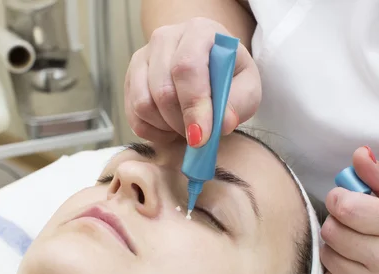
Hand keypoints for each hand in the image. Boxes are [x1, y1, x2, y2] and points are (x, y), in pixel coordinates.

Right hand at [124, 17, 260, 146]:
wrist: (209, 67)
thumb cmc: (229, 77)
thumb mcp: (247, 88)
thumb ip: (239, 103)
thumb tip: (223, 123)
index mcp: (199, 31)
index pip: (187, 68)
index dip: (193, 105)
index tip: (201, 137)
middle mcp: (165, 38)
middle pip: (163, 90)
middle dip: (182, 122)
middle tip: (200, 135)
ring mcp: (143, 57)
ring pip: (143, 104)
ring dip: (166, 127)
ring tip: (186, 127)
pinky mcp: (131, 78)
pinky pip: (133, 115)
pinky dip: (152, 132)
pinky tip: (170, 128)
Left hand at [321, 147, 378, 273]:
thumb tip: (357, 154)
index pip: (345, 208)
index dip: (338, 198)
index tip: (345, 199)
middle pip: (331, 231)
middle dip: (336, 222)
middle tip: (352, 223)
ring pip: (326, 255)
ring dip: (334, 246)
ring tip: (355, 244)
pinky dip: (336, 271)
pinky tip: (355, 266)